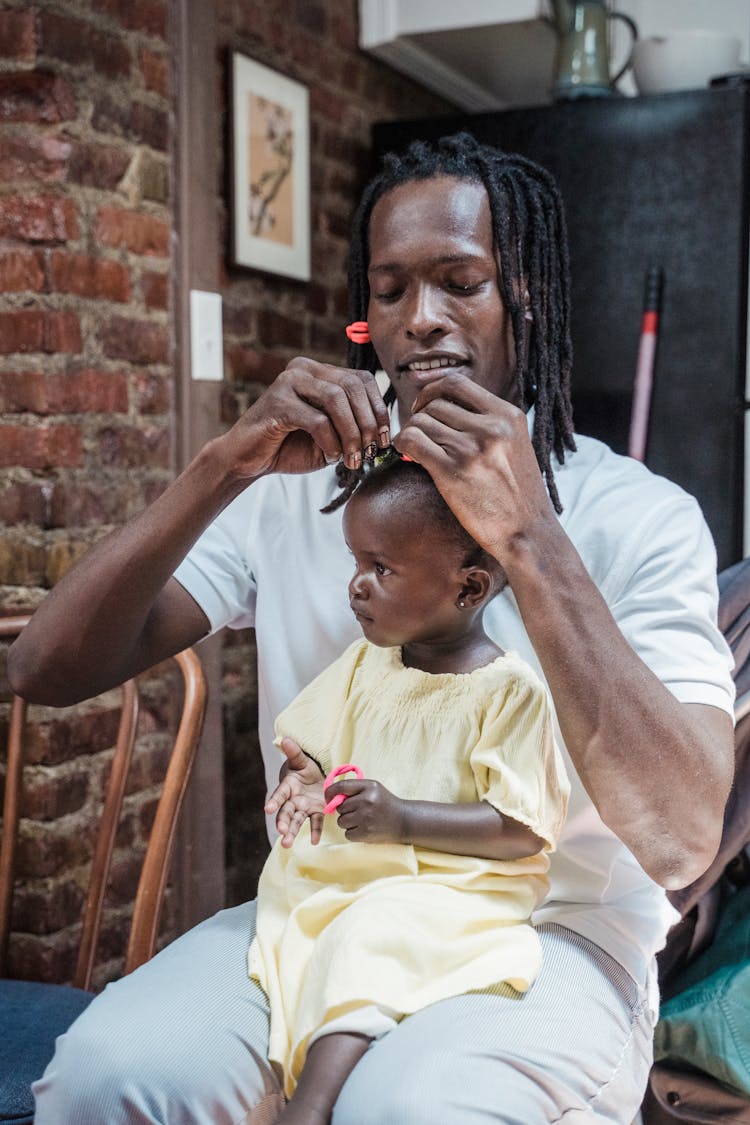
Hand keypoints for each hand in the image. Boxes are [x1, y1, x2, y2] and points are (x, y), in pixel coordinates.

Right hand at [221, 358, 390, 480]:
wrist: (249, 460)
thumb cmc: (291, 447)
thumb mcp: (331, 434)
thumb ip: (353, 425)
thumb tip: (385, 431)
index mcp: (319, 371)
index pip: (362, 379)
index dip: (378, 409)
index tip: (383, 439)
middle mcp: (304, 369)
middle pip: (352, 387)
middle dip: (367, 423)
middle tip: (370, 452)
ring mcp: (288, 382)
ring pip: (337, 399)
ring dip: (351, 434)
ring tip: (352, 458)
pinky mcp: (277, 402)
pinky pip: (317, 419)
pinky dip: (330, 441)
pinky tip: (330, 456)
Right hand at [265, 738, 325, 846]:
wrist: (315, 775)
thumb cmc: (305, 767)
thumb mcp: (301, 759)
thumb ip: (294, 752)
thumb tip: (285, 740)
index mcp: (287, 787)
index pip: (279, 795)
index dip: (273, 801)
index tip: (267, 809)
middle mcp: (293, 800)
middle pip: (285, 812)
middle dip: (282, 822)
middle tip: (281, 832)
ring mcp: (304, 808)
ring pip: (296, 821)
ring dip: (292, 832)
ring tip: (287, 844)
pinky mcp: (316, 812)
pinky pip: (315, 823)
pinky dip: (315, 832)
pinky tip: (316, 842)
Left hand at [326, 778, 405, 843]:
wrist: (404, 821)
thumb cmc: (385, 803)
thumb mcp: (373, 788)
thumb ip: (354, 789)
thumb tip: (331, 796)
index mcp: (368, 786)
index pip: (340, 786)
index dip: (330, 793)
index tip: (328, 798)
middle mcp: (367, 801)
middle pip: (340, 807)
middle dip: (344, 810)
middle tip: (357, 811)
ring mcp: (366, 817)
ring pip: (341, 821)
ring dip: (348, 822)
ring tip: (361, 820)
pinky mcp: (366, 832)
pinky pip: (347, 834)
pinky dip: (353, 833)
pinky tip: (364, 828)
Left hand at [393, 375, 555, 564]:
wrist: (528, 533)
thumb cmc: (519, 495)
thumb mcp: (515, 445)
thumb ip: (489, 423)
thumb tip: (447, 406)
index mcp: (508, 415)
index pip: (457, 383)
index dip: (432, 391)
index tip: (425, 406)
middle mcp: (491, 427)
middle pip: (435, 405)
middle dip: (419, 418)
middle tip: (418, 436)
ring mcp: (471, 448)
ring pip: (420, 422)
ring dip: (411, 433)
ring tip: (415, 450)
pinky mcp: (452, 471)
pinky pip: (412, 441)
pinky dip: (402, 444)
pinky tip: (406, 455)